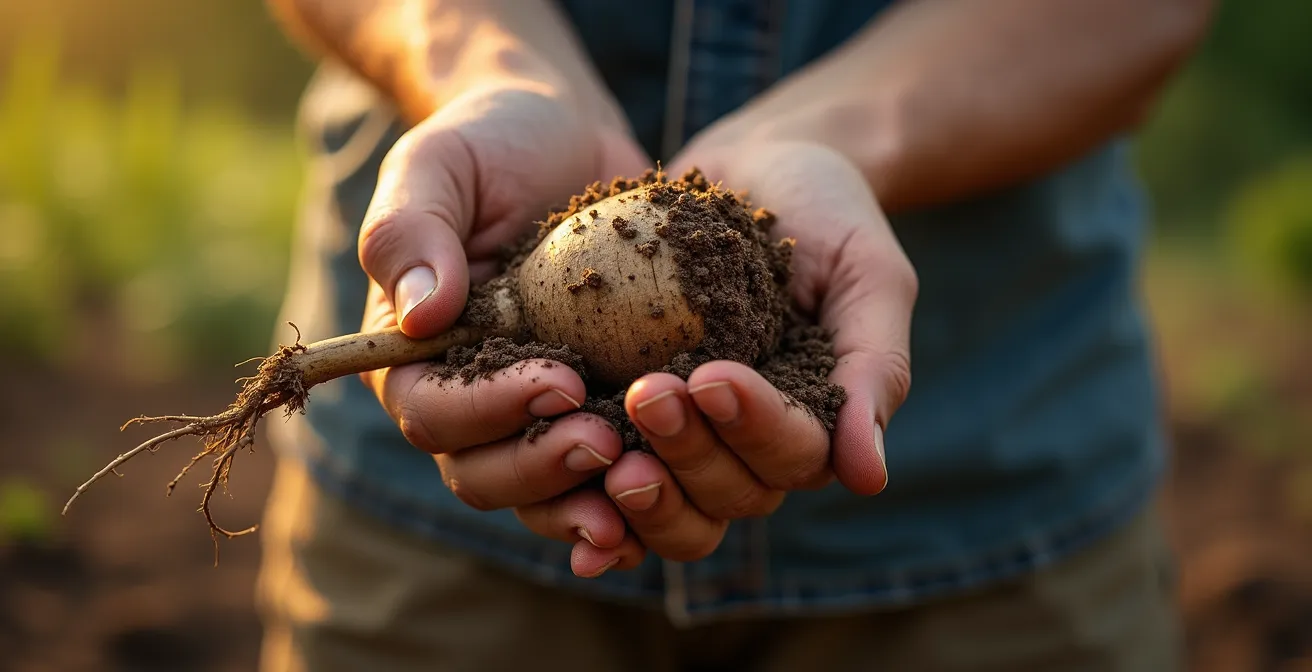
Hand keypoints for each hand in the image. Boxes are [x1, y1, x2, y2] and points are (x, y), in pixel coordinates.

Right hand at [357, 84, 651, 576]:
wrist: (566, 136)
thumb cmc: (493, 141)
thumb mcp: (441, 162)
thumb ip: (412, 230)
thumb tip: (419, 314)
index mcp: (417, 355)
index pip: (434, 411)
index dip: (490, 413)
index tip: (559, 381)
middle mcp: (470, 399)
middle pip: (486, 474)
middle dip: (545, 470)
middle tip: (609, 442)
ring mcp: (535, 413)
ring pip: (546, 494)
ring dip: (591, 501)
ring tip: (649, 481)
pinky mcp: (598, 409)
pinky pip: (607, 474)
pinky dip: (636, 497)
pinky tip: (676, 488)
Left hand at [595, 139, 917, 561]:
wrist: (759, 165)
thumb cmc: (829, 211)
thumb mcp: (869, 273)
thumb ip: (875, 367)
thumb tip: (868, 479)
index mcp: (814, 425)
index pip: (793, 454)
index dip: (754, 429)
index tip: (713, 376)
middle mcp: (750, 448)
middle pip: (727, 493)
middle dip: (687, 454)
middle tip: (646, 393)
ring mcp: (690, 438)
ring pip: (669, 501)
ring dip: (639, 484)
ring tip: (596, 436)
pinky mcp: (627, 413)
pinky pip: (606, 471)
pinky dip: (582, 490)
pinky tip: (549, 468)